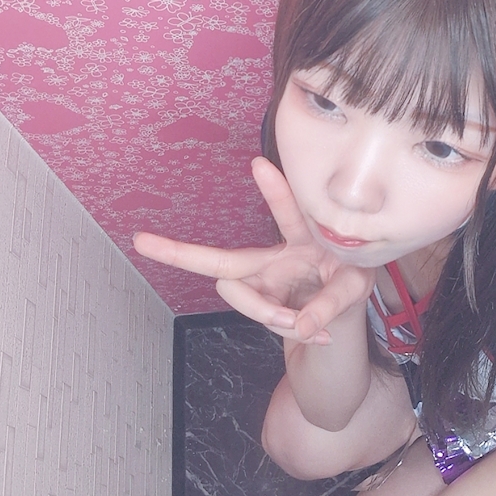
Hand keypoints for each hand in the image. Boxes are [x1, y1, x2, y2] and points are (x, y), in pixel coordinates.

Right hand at [133, 157, 374, 343]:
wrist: (346, 308)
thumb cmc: (350, 280)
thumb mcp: (353, 290)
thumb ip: (330, 305)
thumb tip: (301, 326)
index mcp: (302, 238)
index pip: (286, 214)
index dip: (275, 191)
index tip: (259, 162)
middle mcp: (273, 256)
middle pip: (224, 260)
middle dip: (180, 252)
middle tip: (142, 241)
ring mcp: (262, 281)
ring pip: (246, 301)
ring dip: (275, 318)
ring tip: (313, 325)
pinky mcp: (262, 300)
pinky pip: (266, 320)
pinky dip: (291, 330)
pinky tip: (319, 333)